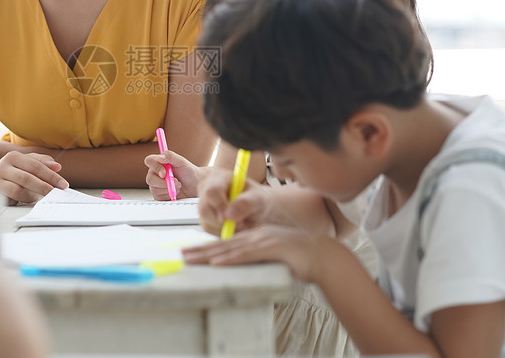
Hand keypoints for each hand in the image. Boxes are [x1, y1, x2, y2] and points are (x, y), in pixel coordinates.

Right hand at [0, 151, 67, 203]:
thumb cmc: (9, 171)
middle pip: (28, 177)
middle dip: (45, 186)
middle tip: (56, 193)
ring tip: (41, 196)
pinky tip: (30, 198)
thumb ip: (40, 162)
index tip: (63, 184)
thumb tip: (57, 166)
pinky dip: (23, 198)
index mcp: (14, 156)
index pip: (36, 166)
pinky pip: (10, 196)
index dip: (51, 175)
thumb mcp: (24, 163)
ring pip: (18, 187)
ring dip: (33, 193)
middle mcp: (4, 165)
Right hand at [144, 150, 201, 199]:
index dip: (155, 167)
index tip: (164, 173)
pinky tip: (174, 192)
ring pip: (154, 189)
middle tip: (176, 181)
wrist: (195, 185)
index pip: (149, 161)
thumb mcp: (181, 161)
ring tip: (178, 186)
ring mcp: (156, 185)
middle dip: (164, 182)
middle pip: (150, 179)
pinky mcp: (159, 195)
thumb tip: (160, 157)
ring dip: (168, 189)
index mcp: (159, 163)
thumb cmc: (188, 172)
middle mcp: (155, 174)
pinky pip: (158, 197)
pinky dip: (168, 195)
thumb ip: (170, 156)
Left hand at [181, 224, 329, 282]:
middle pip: (223, 244)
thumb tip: (246, 269)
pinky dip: (229, 259)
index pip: (227, 244)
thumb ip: (259, 260)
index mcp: (256, 237)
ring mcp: (262, 240)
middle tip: (181, 255)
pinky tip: (216, 262)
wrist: (323, 256)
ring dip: (208, 255)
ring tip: (190, 259)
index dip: (208, 248)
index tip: (191, 253)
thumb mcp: (274, 258)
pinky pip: (245, 255)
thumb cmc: (301, 260)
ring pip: (230, 249)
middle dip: (200, 250)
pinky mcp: (270, 248)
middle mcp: (256, 235)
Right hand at [196, 168, 272, 235]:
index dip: (219, 206)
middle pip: (204, 208)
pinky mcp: (205, 217)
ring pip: (206, 221)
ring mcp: (205, 203)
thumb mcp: (259, 200)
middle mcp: (208, 188)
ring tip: (241, 224)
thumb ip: (246, 203)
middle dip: (222, 222)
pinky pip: (209, 229)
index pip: (211, 191)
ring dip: (224, 228)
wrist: (261, 210)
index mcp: (221, 177)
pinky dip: (223, 232)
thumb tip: (229, 214)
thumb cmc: (260, 201)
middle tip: (241, 224)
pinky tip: (235, 227)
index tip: (230, 219)